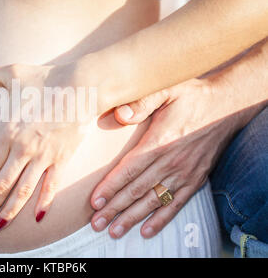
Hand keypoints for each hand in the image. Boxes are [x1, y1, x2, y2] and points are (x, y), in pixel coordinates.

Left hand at [0, 63, 93, 230]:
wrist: (81, 86)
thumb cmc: (45, 78)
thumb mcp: (10, 72)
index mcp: (8, 132)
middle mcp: (24, 149)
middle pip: (3, 185)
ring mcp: (44, 156)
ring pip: (24, 190)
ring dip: (11, 211)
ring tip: (0, 227)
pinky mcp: (62, 158)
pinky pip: (51, 186)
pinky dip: (44, 203)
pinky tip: (37, 218)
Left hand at [90, 78, 247, 238]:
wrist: (226, 106)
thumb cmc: (190, 97)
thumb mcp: (165, 91)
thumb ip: (141, 103)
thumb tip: (118, 115)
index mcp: (159, 141)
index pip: (129, 169)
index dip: (111, 187)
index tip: (95, 201)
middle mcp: (171, 162)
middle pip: (137, 190)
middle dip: (114, 208)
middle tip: (96, 223)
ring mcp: (184, 174)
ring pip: (153, 201)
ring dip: (132, 218)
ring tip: (114, 231)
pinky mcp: (195, 180)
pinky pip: (176, 204)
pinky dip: (161, 219)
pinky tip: (146, 230)